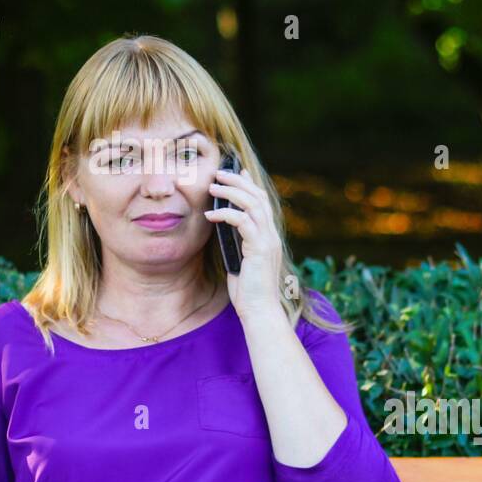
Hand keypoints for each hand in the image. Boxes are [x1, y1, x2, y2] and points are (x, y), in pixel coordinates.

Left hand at [205, 167, 285, 319]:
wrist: (260, 311)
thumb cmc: (248, 291)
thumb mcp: (240, 261)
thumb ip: (236, 243)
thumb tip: (222, 228)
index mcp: (268, 236)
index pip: (262, 201)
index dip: (250, 183)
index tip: (237, 170)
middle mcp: (271, 235)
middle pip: (258, 196)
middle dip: (238, 181)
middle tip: (219, 172)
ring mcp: (267, 241)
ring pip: (252, 204)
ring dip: (231, 192)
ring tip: (212, 186)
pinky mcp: (259, 249)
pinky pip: (243, 222)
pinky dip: (226, 214)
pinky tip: (210, 215)